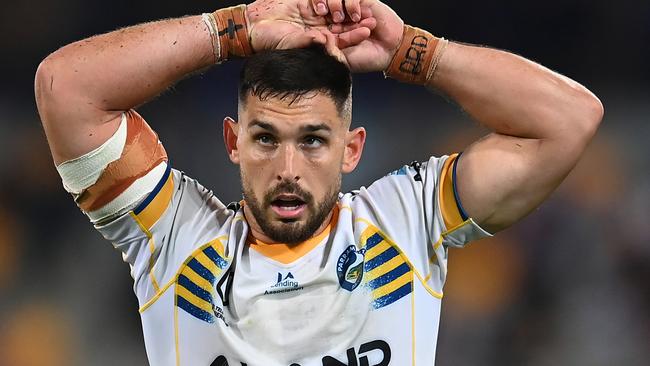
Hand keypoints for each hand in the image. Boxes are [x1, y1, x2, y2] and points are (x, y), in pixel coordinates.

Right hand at [246, 0, 376, 52]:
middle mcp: (318, 28)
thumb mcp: (292, 42)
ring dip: (347, 8)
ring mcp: (312, 14)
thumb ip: (309, 42)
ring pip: (335, 9)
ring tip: (359, 6)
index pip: (340, 39)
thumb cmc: (271, 41)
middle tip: (372, 18)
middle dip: (357, 21)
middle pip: (342, 24)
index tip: (366, 30)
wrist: (254, 27)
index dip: (354, 35)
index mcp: (317, 41)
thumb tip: (325, 40)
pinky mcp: (306, 1)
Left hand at [314, 0, 403, 72]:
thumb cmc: (365, 57)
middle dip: (319, 2)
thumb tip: (311, 37)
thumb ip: (325, 46)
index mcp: (328, 27)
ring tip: (340, 19)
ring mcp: (350, 7)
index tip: (310, 16)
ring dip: (335, 4)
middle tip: (321, 11)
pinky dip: (351, 4)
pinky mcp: (363, 2)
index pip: (312, 12)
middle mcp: (337, 15)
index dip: (308, 11)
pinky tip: (356, 17)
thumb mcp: (339, 55)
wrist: (389, 52)